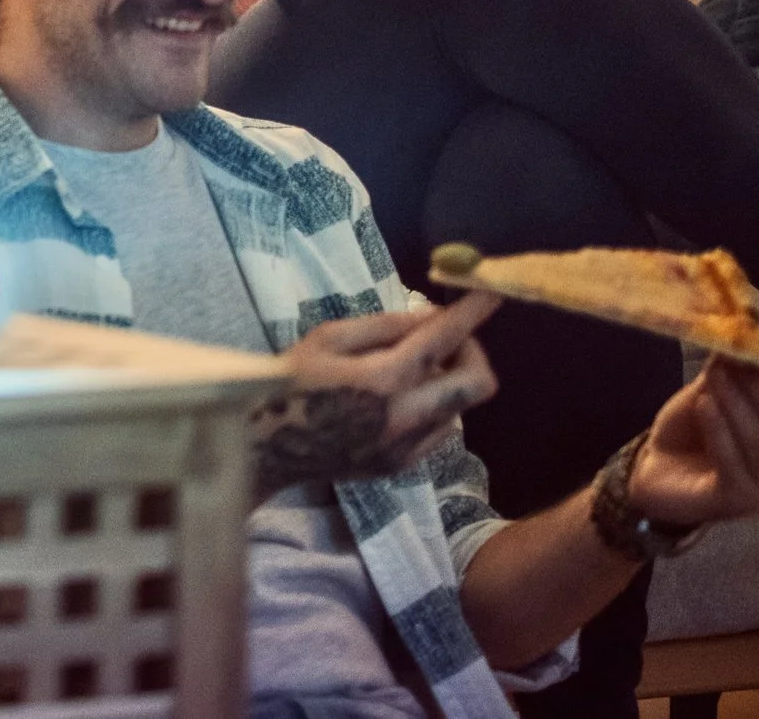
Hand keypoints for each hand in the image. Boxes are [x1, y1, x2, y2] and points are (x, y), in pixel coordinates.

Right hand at [251, 293, 500, 497]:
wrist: (265, 445)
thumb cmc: (288, 381)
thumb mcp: (327, 338)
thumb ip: (383, 327)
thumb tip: (431, 316)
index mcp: (383, 377)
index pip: (445, 337)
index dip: (473, 312)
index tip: (492, 293)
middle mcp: (406, 415)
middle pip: (478, 383)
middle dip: (471, 352)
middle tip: (442, 339)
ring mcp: (408, 446)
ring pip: (461, 406)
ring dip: (445, 381)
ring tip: (405, 371)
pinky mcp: (404, 465)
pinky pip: (440, 430)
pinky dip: (430, 407)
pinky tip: (395, 401)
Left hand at [625, 359, 758, 525]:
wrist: (656, 469)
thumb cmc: (692, 430)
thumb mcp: (711, 394)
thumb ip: (729, 371)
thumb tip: (741, 329)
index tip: (753, 350)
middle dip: (758, 392)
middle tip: (735, 362)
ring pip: (756, 444)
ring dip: (734, 407)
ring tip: (713, 380)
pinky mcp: (737, 500)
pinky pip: (731, 464)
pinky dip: (718, 433)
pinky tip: (704, 406)